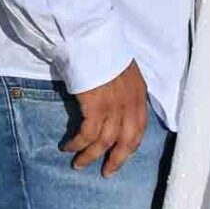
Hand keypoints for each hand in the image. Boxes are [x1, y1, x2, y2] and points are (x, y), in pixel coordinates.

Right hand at [63, 60, 149, 175]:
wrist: (89, 36)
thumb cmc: (101, 49)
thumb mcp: (122, 70)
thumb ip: (123, 89)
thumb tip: (115, 105)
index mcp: (139, 93)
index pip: (140, 128)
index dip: (131, 146)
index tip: (121, 156)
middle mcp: (131, 102)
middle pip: (128, 141)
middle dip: (117, 160)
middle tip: (107, 172)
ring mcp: (114, 105)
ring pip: (105, 142)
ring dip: (91, 156)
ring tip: (79, 164)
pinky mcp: (96, 106)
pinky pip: (87, 134)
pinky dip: (78, 144)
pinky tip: (69, 146)